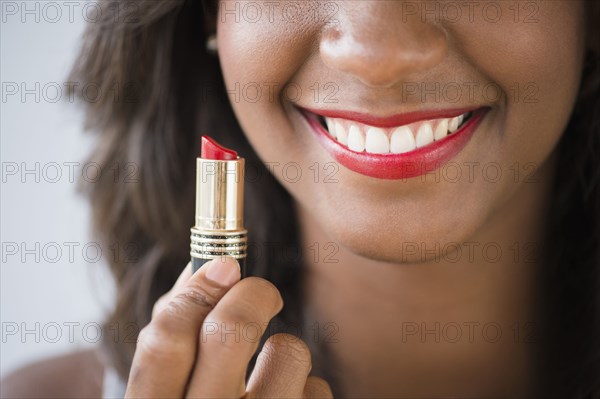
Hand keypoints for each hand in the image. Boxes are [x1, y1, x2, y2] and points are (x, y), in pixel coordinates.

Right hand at [124, 256, 332, 397]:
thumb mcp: (168, 394)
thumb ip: (176, 335)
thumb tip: (210, 266)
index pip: (165, 340)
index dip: (197, 291)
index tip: (225, 266)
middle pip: (230, 331)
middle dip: (254, 294)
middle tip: (263, 293)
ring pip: (287, 351)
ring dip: (284, 349)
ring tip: (270, 372)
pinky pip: (316, 389)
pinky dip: (305, 388)